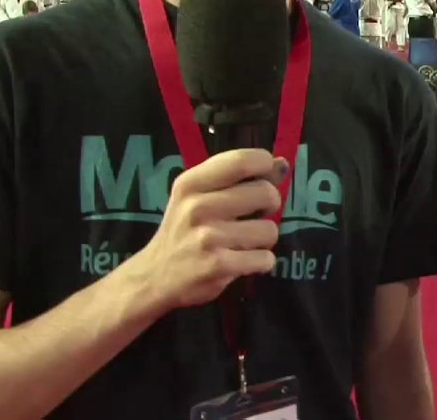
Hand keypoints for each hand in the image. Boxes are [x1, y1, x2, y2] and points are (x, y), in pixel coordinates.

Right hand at [133, 149, 285, 310]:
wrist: (154, 276)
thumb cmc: (184, 229)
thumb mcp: (199, 196)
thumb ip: (238, 178)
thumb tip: (281, 163)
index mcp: (191, 183)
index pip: (243, 160)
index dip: (265, 166)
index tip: (263, 177)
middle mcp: (198, 206)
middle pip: (266, 193)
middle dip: (269, 206)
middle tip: (254, 216)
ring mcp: (208, 237)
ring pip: (269, 229)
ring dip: (264, 239)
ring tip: (244, 242)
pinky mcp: (218, 265)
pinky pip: (265, 258)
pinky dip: (260, 262)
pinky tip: (243, 261)